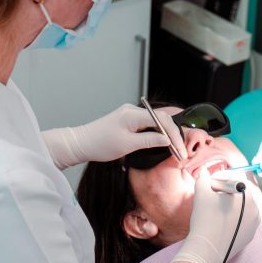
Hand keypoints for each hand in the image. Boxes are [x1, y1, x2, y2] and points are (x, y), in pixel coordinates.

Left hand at [42, 104, 185, 169]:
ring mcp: (130, 114)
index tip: (180, 150)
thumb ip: (149, 140)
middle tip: (180, 152)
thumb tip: (167, 140)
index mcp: (133, 114)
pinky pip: (148, 124)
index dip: (174, 135)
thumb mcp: (127, 145)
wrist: (81, 143)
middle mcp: (133, 110)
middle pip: (161, 118)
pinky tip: (163, 142)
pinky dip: (157, 132)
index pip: (162, 120)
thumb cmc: (100, 145)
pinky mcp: (128, 120)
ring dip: (166, 134)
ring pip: (156, 121)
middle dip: (173, 135)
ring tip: (175, 149)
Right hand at [172, 171, 261, 262]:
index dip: (222, 177)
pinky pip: (244, 221)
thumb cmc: (205, 218)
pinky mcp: (250, 235)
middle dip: (229, 190)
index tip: (211, 182)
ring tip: (218, 206)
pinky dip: (235, 217)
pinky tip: (223, 220)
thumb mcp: (202, 192)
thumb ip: (204, 178)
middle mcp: (256, 208)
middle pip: (243, 192)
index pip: (236, 178)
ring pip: (245, 207)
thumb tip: (204, 173)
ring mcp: (254, 223)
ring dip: (233, 203)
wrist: (207, 249)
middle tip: (215, 192)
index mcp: (248, 194)